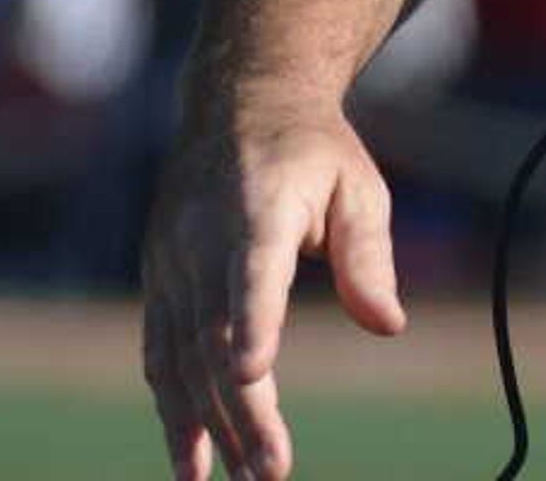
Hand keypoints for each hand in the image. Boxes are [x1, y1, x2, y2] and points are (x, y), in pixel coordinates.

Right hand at [140, 99, 406, 479]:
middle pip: (216, 333)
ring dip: (205, 423)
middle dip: (241, 411)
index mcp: (258, 205)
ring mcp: (171, 259)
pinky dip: (172, 406)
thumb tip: (387, 325)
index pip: (254, 268)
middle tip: (270, 473)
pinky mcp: (157, 278)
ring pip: (182, 353)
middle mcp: (202, 236)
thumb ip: (369, 256)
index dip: (253, 321)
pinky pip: (160, 352)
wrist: (239, 102)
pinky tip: (189, 458)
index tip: (253, 374)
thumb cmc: (313, 153)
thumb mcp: (358, 187)